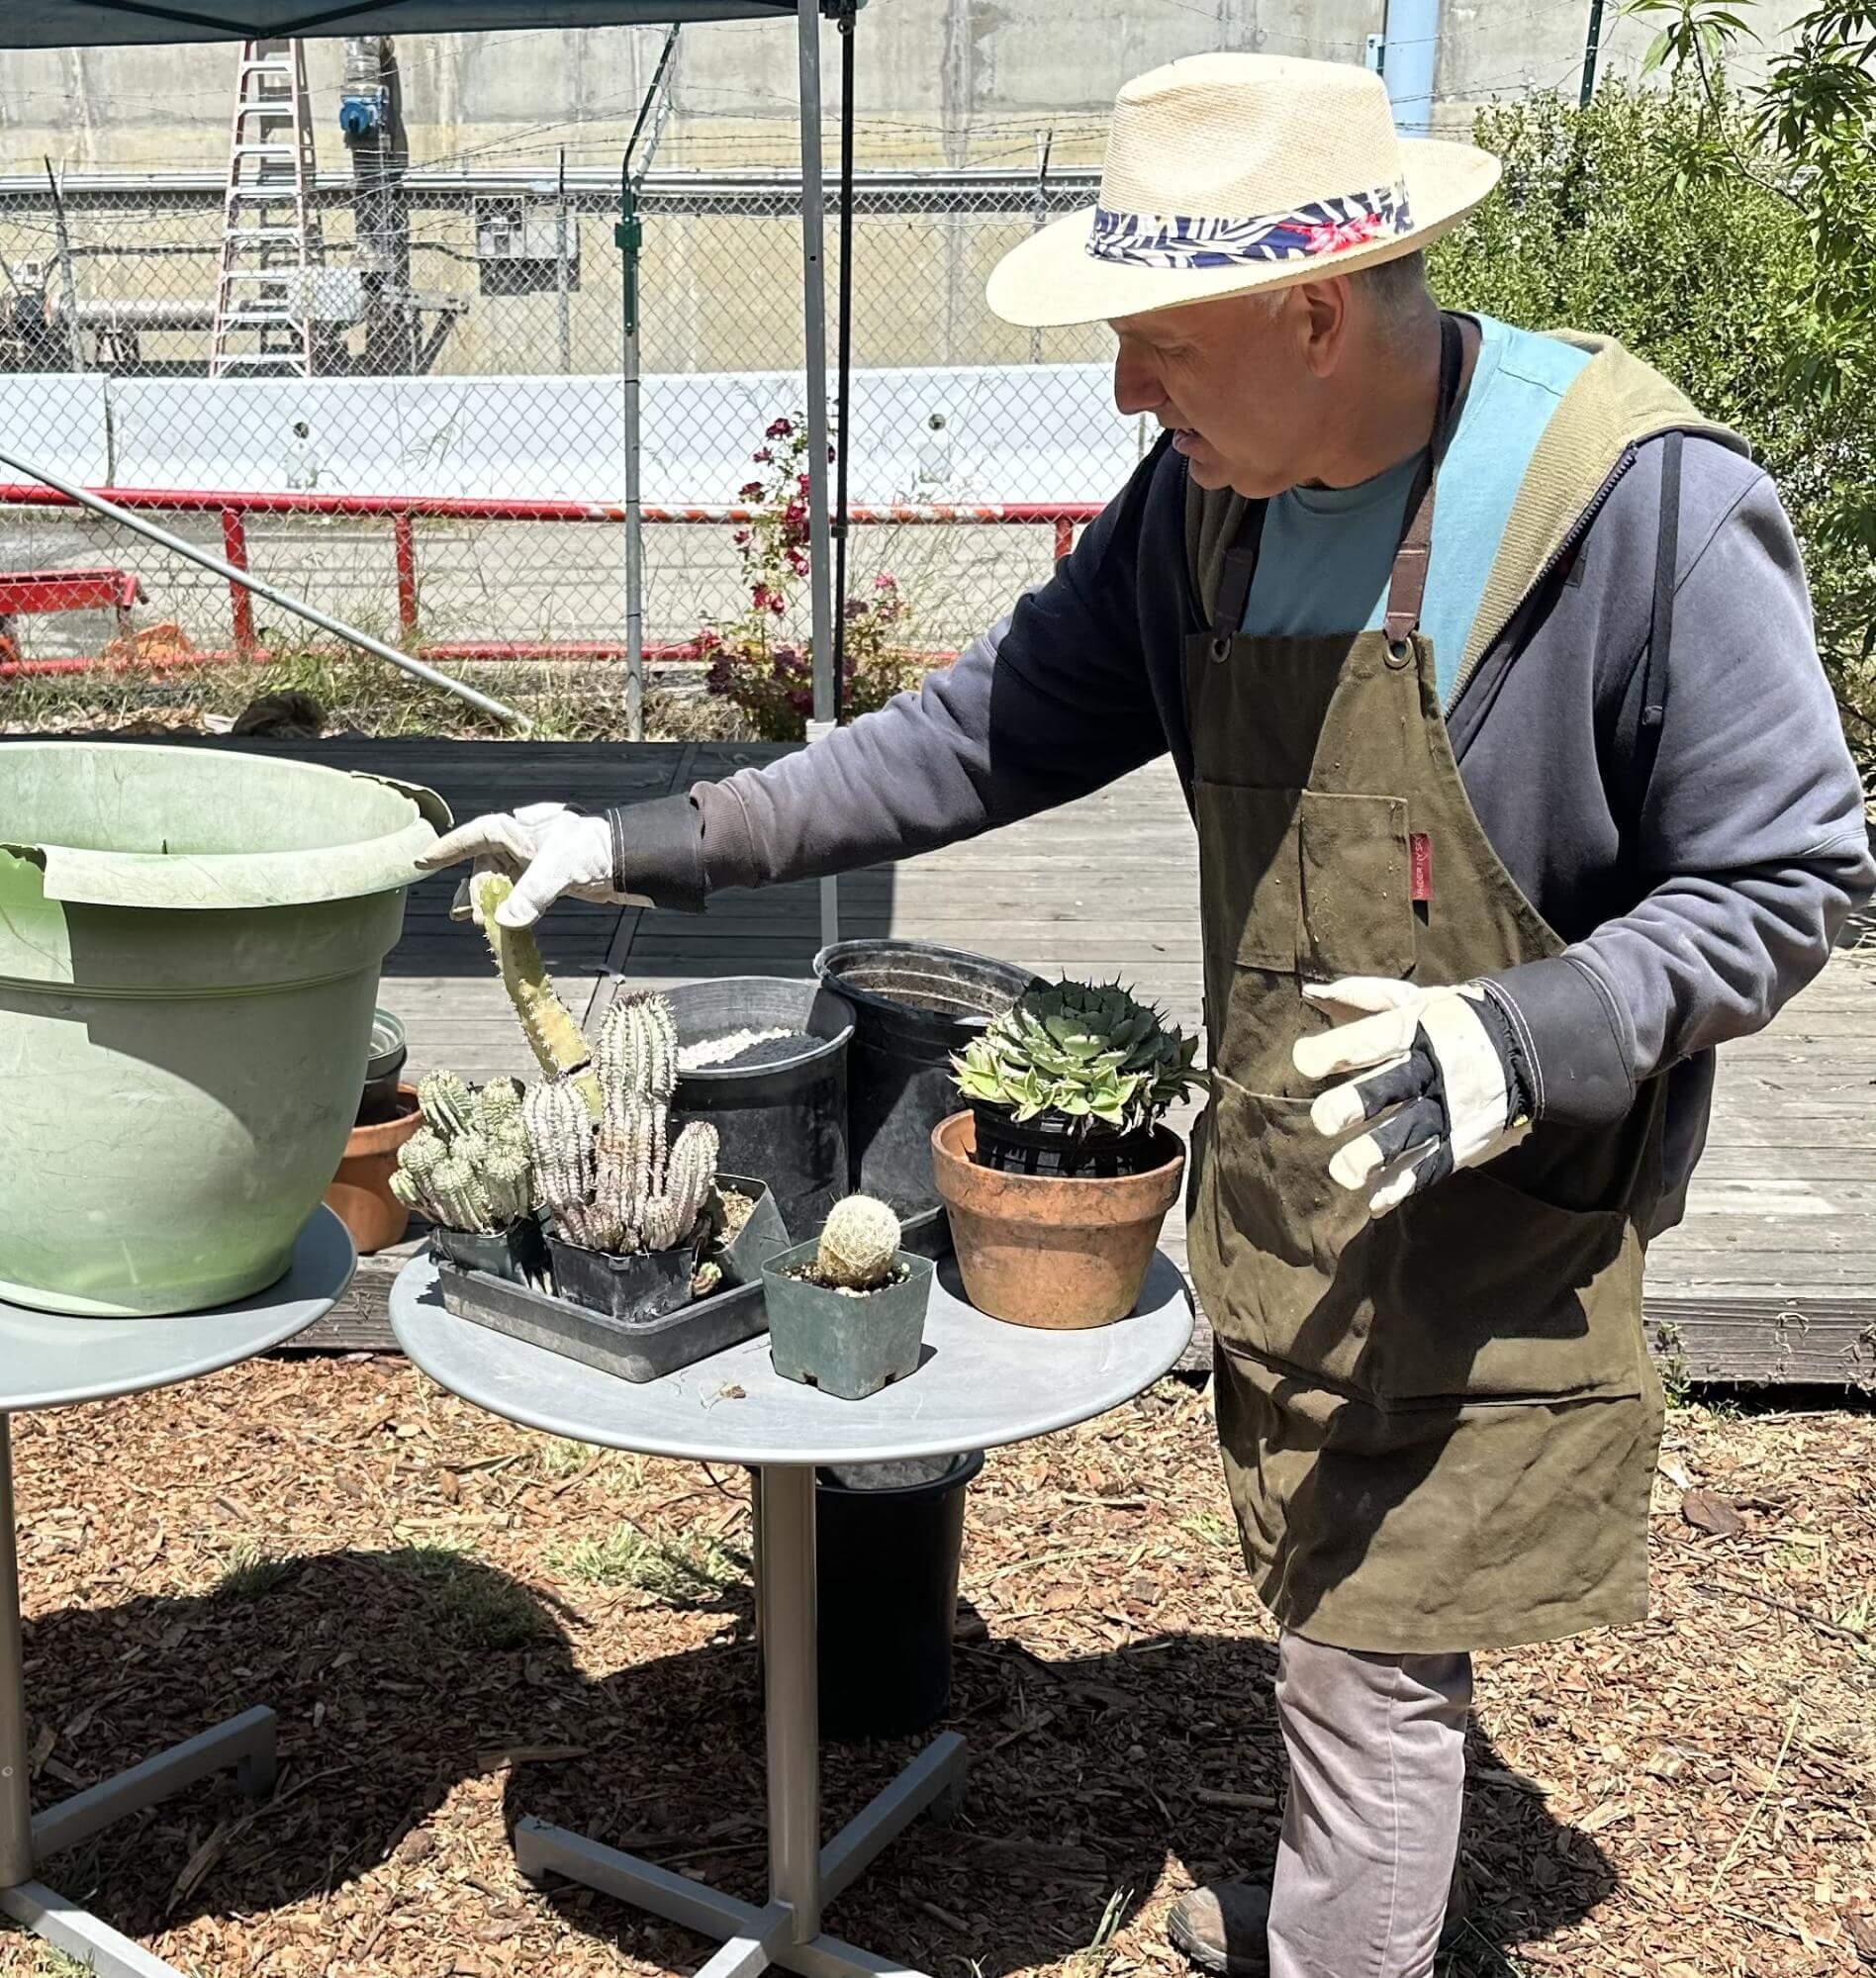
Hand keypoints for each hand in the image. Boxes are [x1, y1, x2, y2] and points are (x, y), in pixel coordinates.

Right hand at [416, 801, 644, 928]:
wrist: (626, 860)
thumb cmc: (593, 851)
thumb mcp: (559, 869)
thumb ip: (531, 895)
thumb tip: (506, 923)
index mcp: (517, 828)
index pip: (474, 837)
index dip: (448, 848)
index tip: (422, 860)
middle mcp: (520, 843)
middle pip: (484, 867)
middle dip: (476, 892)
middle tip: (473, 917)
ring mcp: (532, 862)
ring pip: (498, 883)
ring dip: (486, 902)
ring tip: (474, 921)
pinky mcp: (545, 881)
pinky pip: (516, 895)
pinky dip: (506, 909)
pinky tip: (498, 925)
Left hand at [1290, 976, 1534, 1216]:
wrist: (1529, 1045)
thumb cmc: (1453, 1020)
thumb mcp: (1415, 999)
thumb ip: (1362, 998)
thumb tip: (1312, 993)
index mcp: (1416, 1029)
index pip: (1371, 1039)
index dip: (1335, 1050)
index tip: (1305, 1061)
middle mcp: (1432, 1069)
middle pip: (1390, 1088)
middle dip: (1354, 1104)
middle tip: (1325, 1120)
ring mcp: (1450, 1108)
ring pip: (1410, 1134)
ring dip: (1375, 1155)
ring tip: (1344, 1172)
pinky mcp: (1464, 1141)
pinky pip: (1433, 1167)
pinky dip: (1404, 1186)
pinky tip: (1376, 1202)